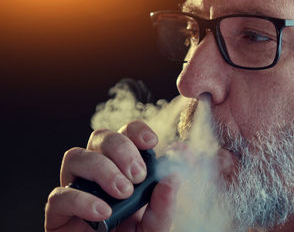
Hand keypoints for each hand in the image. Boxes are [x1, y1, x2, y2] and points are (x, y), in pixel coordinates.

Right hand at [44, 121, 178, 231]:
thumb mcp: (156, 222)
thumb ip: (166, 199)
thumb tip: (177, 167)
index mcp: (122, 166)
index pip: (125, 133)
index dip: (135, 130)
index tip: (151, 142)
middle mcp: (96, 171)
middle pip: (100, 136)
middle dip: (121, 149)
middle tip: (138, 175)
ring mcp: (75, 188)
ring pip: (75, 156)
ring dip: (102, 169)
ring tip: (123, 193)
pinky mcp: (58, 213)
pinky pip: (59, 195)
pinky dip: (82, 199)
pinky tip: (102, 212)